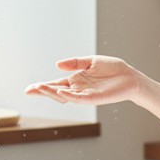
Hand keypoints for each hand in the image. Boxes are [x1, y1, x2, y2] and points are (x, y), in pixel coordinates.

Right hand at [25, 55, 140, 105]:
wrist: (130, 76)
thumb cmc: (112, 69)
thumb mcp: (91, 61)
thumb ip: (75, 62)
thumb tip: (57, 65)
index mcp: (76, 80)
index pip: (56, 84)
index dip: (43, 86)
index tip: (29, 88)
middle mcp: (78, 89)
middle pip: (56, 92)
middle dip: (43, 91)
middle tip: (30, 90)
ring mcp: (85, 95)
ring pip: (65, 96)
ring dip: (52, 93)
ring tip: (40, 88)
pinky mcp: (94, 98)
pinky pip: (79, 98)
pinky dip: (69, 96)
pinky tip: (60, 92)